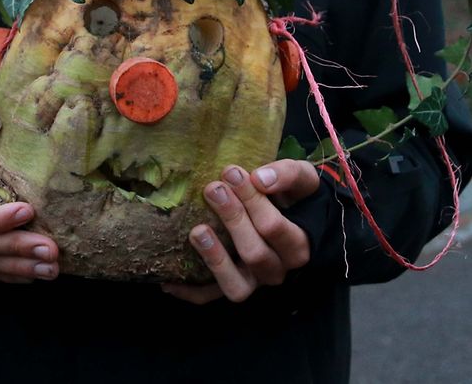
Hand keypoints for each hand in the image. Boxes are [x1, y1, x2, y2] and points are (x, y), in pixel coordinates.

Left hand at [162, 159, 319, 304]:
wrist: (294, 215)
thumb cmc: (295, 195)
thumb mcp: (303, 179)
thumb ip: (289, 175)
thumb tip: (260, 178)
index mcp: (298, 244)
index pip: (274, 228)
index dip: (252, 202)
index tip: (232, 173)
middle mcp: (278, 269)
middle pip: (255, 254)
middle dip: (232, 219)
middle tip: (212, 189)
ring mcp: (254, 281)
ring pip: (237, 286)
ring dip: (214, 258)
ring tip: (197, 230)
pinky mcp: (232, 285)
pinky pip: (210, 297)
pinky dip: (190, 291)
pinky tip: (169, 280)